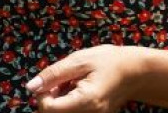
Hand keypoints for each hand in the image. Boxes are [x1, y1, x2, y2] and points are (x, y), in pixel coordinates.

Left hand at [25, 44, 146, 112]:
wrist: (136, 72)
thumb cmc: (109, 61)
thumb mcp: (79, 60)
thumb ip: (54, 74)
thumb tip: (31, 87)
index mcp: (86, 101)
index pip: (49, 109)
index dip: (43, 95)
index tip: (52, 81)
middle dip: (50, 99)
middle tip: (63, 81)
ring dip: (59, 102)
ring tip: (71, 84)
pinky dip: (68, 104)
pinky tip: (76, 91)